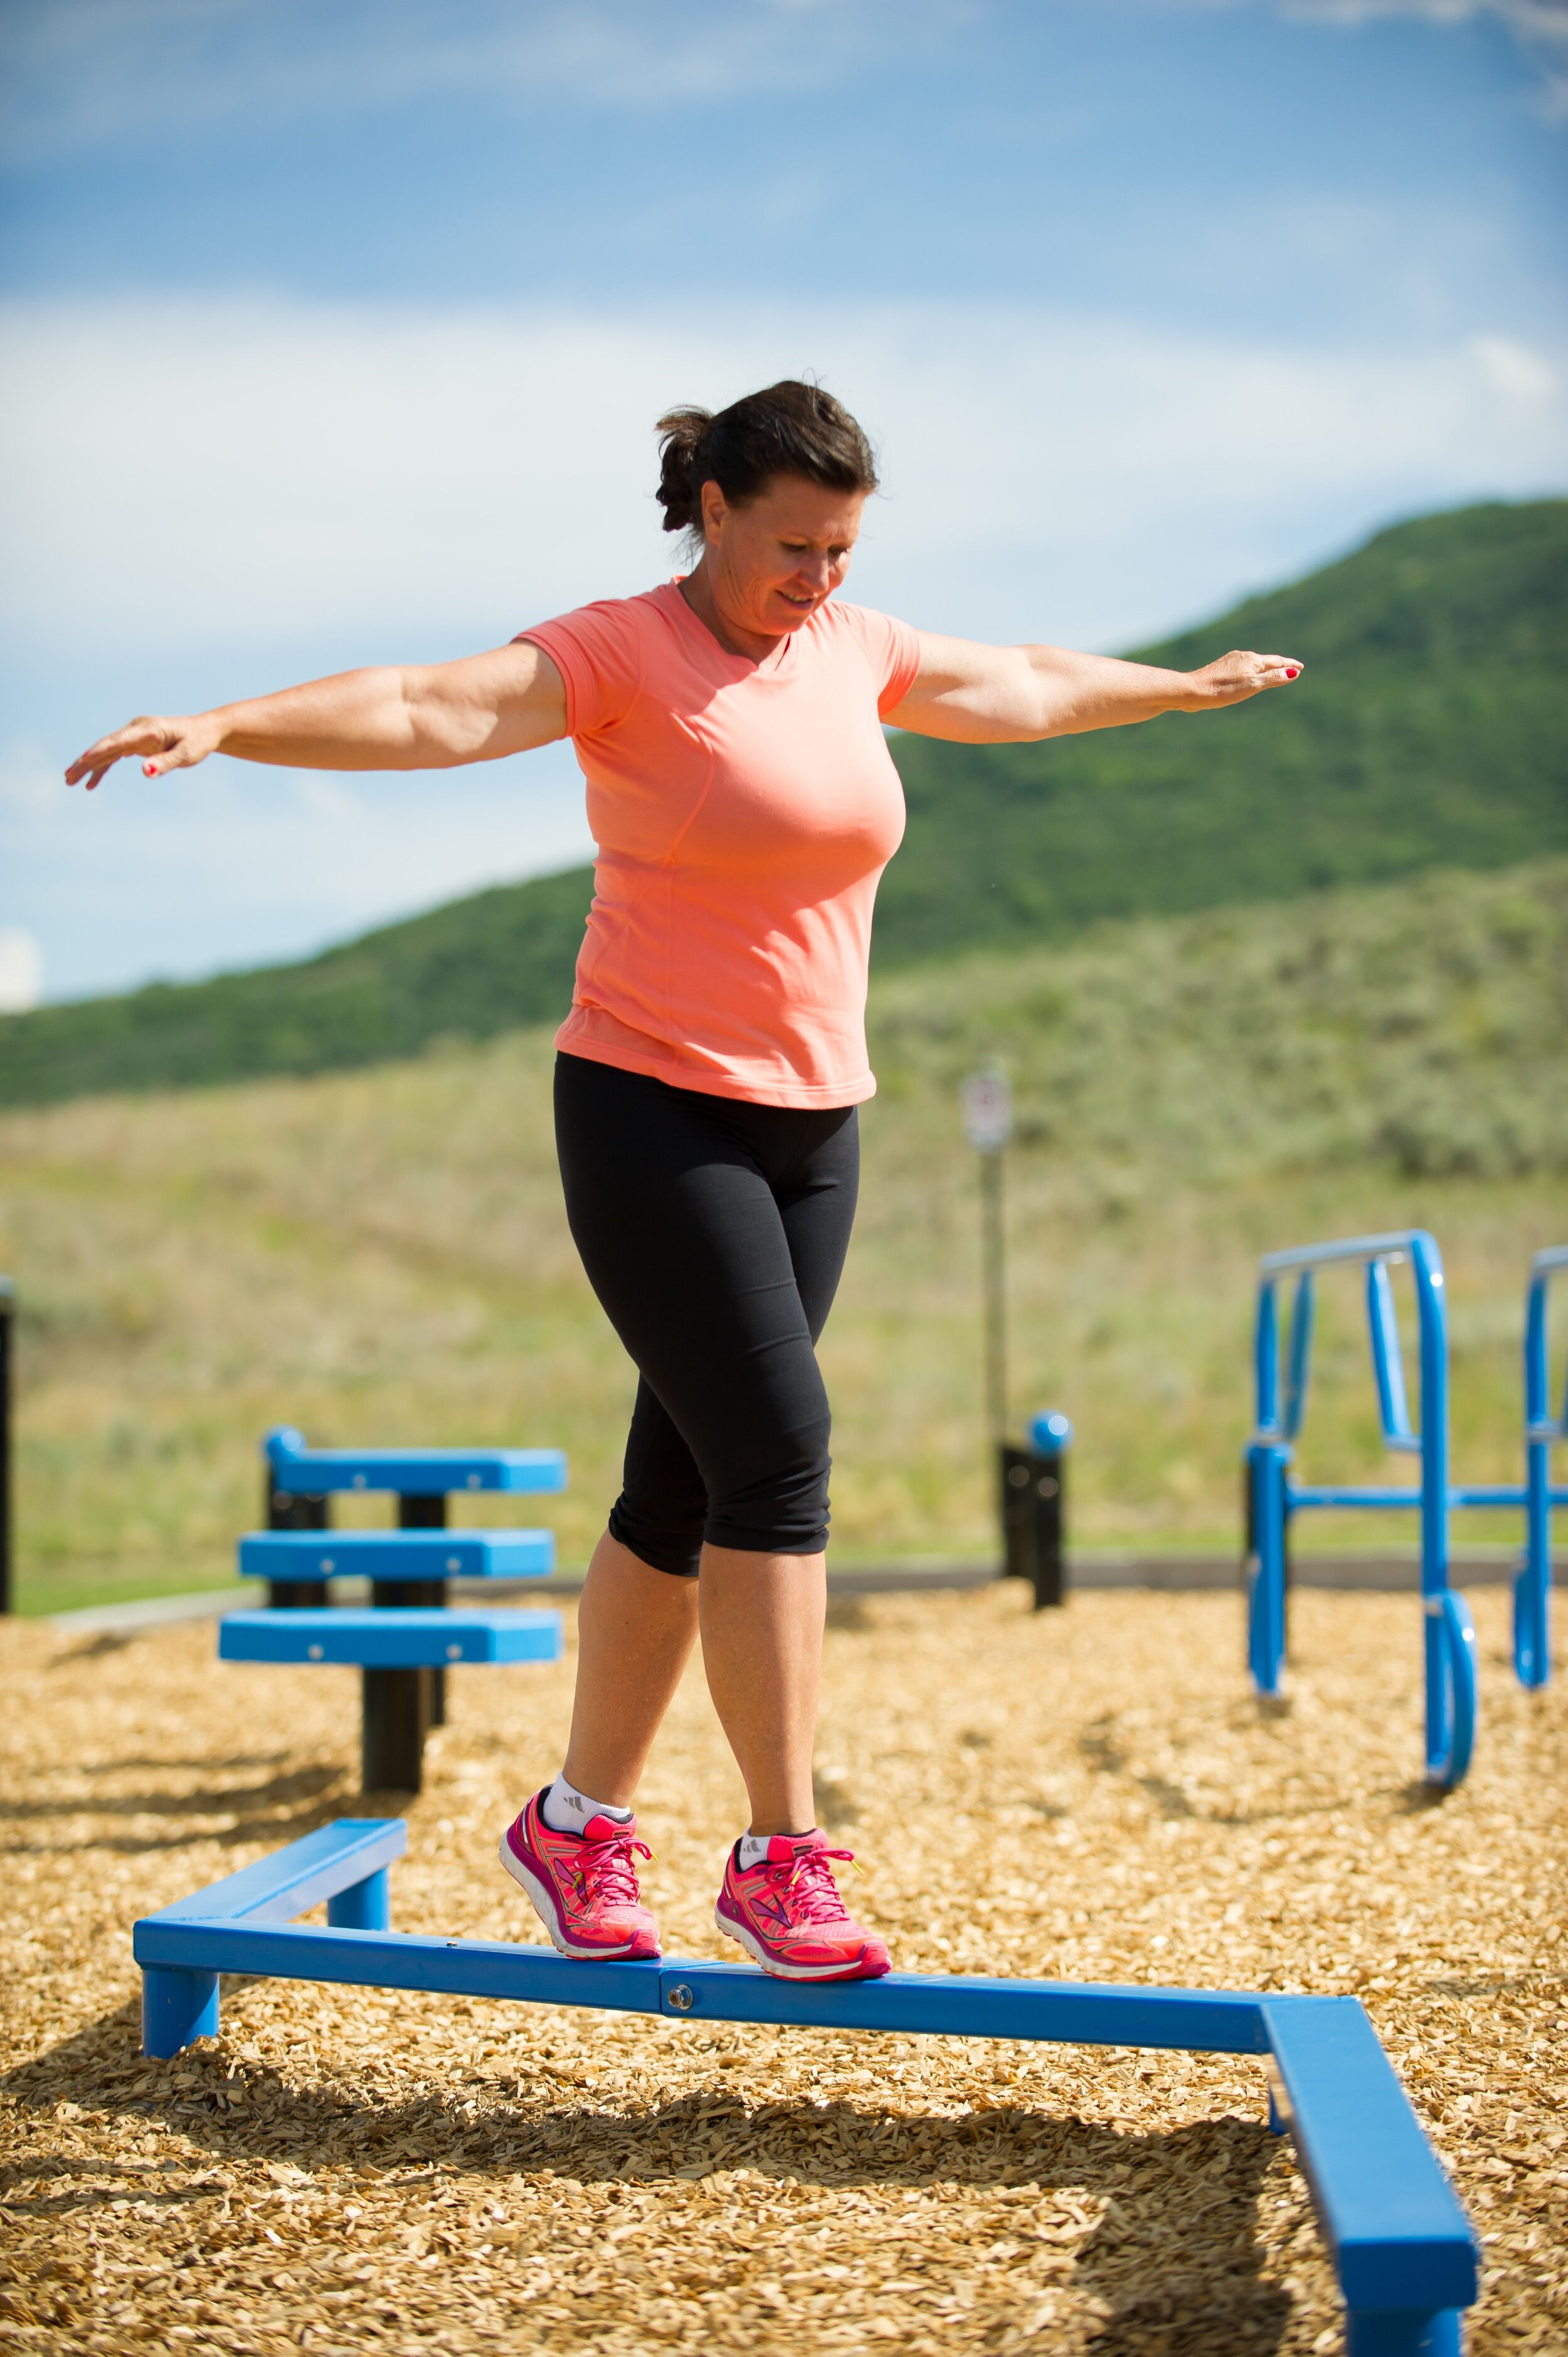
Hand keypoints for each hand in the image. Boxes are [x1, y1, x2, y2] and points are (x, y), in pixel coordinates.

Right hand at [64, 712, 219, 790]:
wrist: (205, 731)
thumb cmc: (198, 742)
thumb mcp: (186, 755)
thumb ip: (165, 763)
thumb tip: (145, 772)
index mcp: (147, 730)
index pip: (117, 742)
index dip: (98, 752)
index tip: (82, 762)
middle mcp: (135, 729)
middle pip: (105, 746)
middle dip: (85, 762)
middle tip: (68, 778)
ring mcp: (133, 735)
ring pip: (106, 751)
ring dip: (88, 766)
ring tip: (71, 781)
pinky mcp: (135, 742)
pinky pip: (113, 755)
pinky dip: (102, 767)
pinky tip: (92, 783)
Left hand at [1182, 649, 1301, 710]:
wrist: (1193, 691)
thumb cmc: (1223, 690)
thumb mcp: (1252, 685)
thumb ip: (1273, 679)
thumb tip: (1293, 672)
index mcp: (1252, 660)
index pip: (1277, 661)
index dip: (1290, 665)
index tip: (1301, 667)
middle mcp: (1242, 656)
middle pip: (1265, 661)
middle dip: (1279, 665)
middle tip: (1291, 668)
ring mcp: (1230, 661)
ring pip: (1253, 664)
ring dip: (1265, 668)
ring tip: (1272, 672)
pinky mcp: (1220, 668)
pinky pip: (1242, 668)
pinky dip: (1251, 671)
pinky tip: (1246, 675)